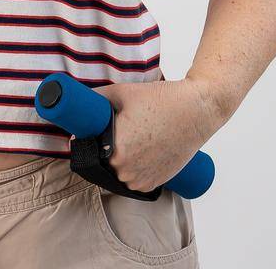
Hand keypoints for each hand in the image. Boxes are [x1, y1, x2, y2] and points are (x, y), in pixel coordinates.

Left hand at [97, 78, 222, 193]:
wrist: (196, 110)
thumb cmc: (161, 99)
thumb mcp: (122, 92)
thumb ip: (96, 98)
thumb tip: (78, 104)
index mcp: (115, 151)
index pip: (89, 150)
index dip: (90, 140)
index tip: (96, 131)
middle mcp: (126, 171)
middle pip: (103, 163)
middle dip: (106, 149)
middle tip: (119, 132)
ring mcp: (141, 180)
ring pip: (118, 174)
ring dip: (120, 162)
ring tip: (133, 140)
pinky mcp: (155, 183)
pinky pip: (135, 180)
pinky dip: (134, 170)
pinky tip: (141, 152)